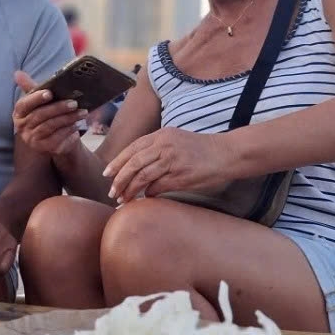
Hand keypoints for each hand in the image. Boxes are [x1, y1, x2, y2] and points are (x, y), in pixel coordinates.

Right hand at [12, 71, 86, 155]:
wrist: (56, 139)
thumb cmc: (47, 115)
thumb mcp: (40, 100)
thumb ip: (31, 87)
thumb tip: (17, 73)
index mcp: (19, 113)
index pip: (24, 104)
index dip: (36, 98)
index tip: (50, 93)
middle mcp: (22, 127)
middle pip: (40, 116)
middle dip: (58, 108)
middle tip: (74, 103)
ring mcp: (32, 139)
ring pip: (50, 126)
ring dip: (68, 118)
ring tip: (82, 112)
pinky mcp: (43, 148)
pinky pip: (57, 138)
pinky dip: (68, 130)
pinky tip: (77, 125)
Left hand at [104, 127, 239, 202]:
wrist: (227, 153)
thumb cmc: (201, 149)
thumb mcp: (176, 140)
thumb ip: (157, 148)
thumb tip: (136, 167)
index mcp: (161, 135)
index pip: (132, 149)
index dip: (117, 162)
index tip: (107, 174)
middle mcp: (165, 145)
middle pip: (134, 163)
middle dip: (119, 179)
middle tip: (112, 192)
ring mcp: (172, 160)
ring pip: (142, 176)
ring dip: (130, 190)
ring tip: (123, 199)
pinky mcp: (181, 175)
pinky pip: (157, 187)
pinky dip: (148, 194)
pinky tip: (145, 199)